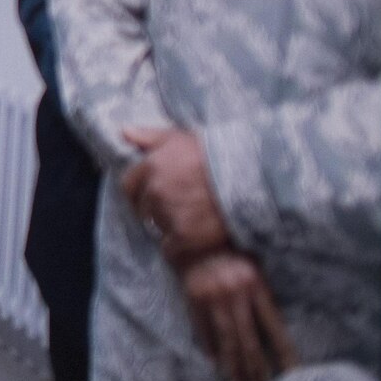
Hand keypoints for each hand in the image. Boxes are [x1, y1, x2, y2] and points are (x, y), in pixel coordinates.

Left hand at [121, 126, 228, 268]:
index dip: (140, 193)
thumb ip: (151, 137)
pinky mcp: (184, 237)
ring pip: (157, 227)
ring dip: (169, 227)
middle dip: (156, 210)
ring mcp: (168, 215)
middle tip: (180, 208)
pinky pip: (170, 248)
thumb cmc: (220, 154)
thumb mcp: (184, 137)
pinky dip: (180, 246)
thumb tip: (124, 132)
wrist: (255, 180)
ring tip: (193, 219)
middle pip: (144, 209)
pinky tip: (196, 238)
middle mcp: (155, 191)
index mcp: (152, 167)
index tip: (152, 196)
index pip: (129, 187)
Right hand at [180, 251, 298, 380]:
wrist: (194, 238)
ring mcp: (212, 300)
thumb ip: (262, 297)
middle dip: (257, 373)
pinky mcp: (193, 302)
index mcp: (255, 286)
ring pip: (226, 343)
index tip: (291, 378)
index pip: (274, 329)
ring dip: (234, 371)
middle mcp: (234, 295)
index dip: (283, 355)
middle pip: (249, 343)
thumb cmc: (231, 252)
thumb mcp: (255, 269)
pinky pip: (203, 332)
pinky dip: (211, 350)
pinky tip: (218, 367)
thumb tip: (271, 335)